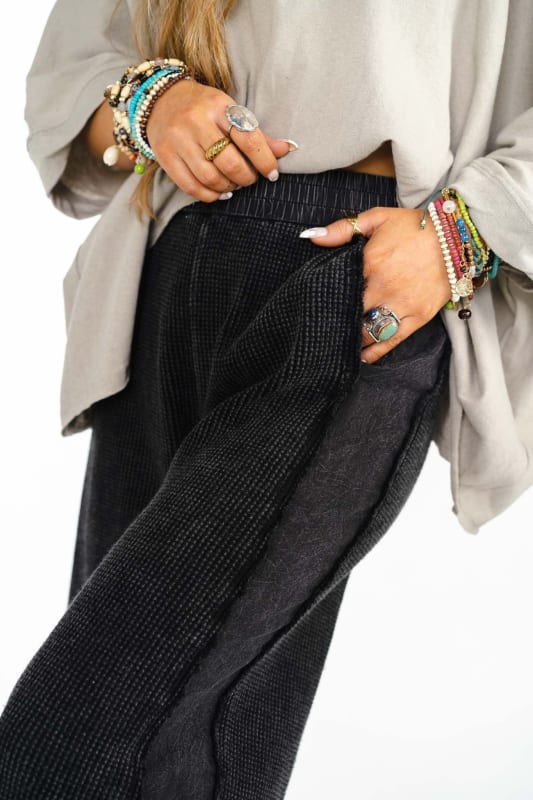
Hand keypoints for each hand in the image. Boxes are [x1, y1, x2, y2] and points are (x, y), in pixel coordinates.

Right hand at [145, 79, 292, 200]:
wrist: (160, 100)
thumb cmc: (203, 109)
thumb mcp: (229, 112)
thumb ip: (257, 135)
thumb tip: (287, 149)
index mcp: (218, 106)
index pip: (248, 138)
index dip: (264, 160)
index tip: (272, 173)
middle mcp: (196, 121)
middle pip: (229, 162)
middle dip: (246, 177)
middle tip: (250, 179)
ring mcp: (178, 139)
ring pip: (210, 178)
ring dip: (228, 187)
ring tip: (234, 184)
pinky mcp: (165, 156)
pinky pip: (191, 186)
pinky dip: (210, 195)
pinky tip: (218, 192)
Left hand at [299, 207, 450, 362]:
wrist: (457, 236)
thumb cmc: (415, 226)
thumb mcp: (377, 218)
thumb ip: (342, 229)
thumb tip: (312, 238)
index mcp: (370, 262)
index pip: (339, 287)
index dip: (326, 298)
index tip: (315, 304)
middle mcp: (384, 287)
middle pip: (351, 312)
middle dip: (337, 320)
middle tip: (323, 326)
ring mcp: (402, 304)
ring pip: (368, 331)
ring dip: (353, 338)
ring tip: (340, 341)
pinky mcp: (418, 317)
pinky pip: (392, 341)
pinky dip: (375, 351)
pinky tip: (362, 356)